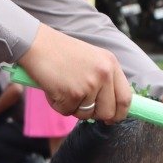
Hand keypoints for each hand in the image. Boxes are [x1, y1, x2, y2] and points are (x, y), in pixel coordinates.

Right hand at [17, 24, 132, 122]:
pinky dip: (58, 105)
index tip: (112, 119)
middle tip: (80, 106)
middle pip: (108, 112)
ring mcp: (89, 84)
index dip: (119, 113)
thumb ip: (104, 80)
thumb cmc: (60, 52)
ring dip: (72, 107)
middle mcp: (104, 74)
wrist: (36, 43)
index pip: (126, 98)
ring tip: (63, 88)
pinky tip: (53, 88)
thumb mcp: (92, 60)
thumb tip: (110, 109)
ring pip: (86, 114)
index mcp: (111, 64)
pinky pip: (67, 112)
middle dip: (94, 115)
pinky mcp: (72, 93)